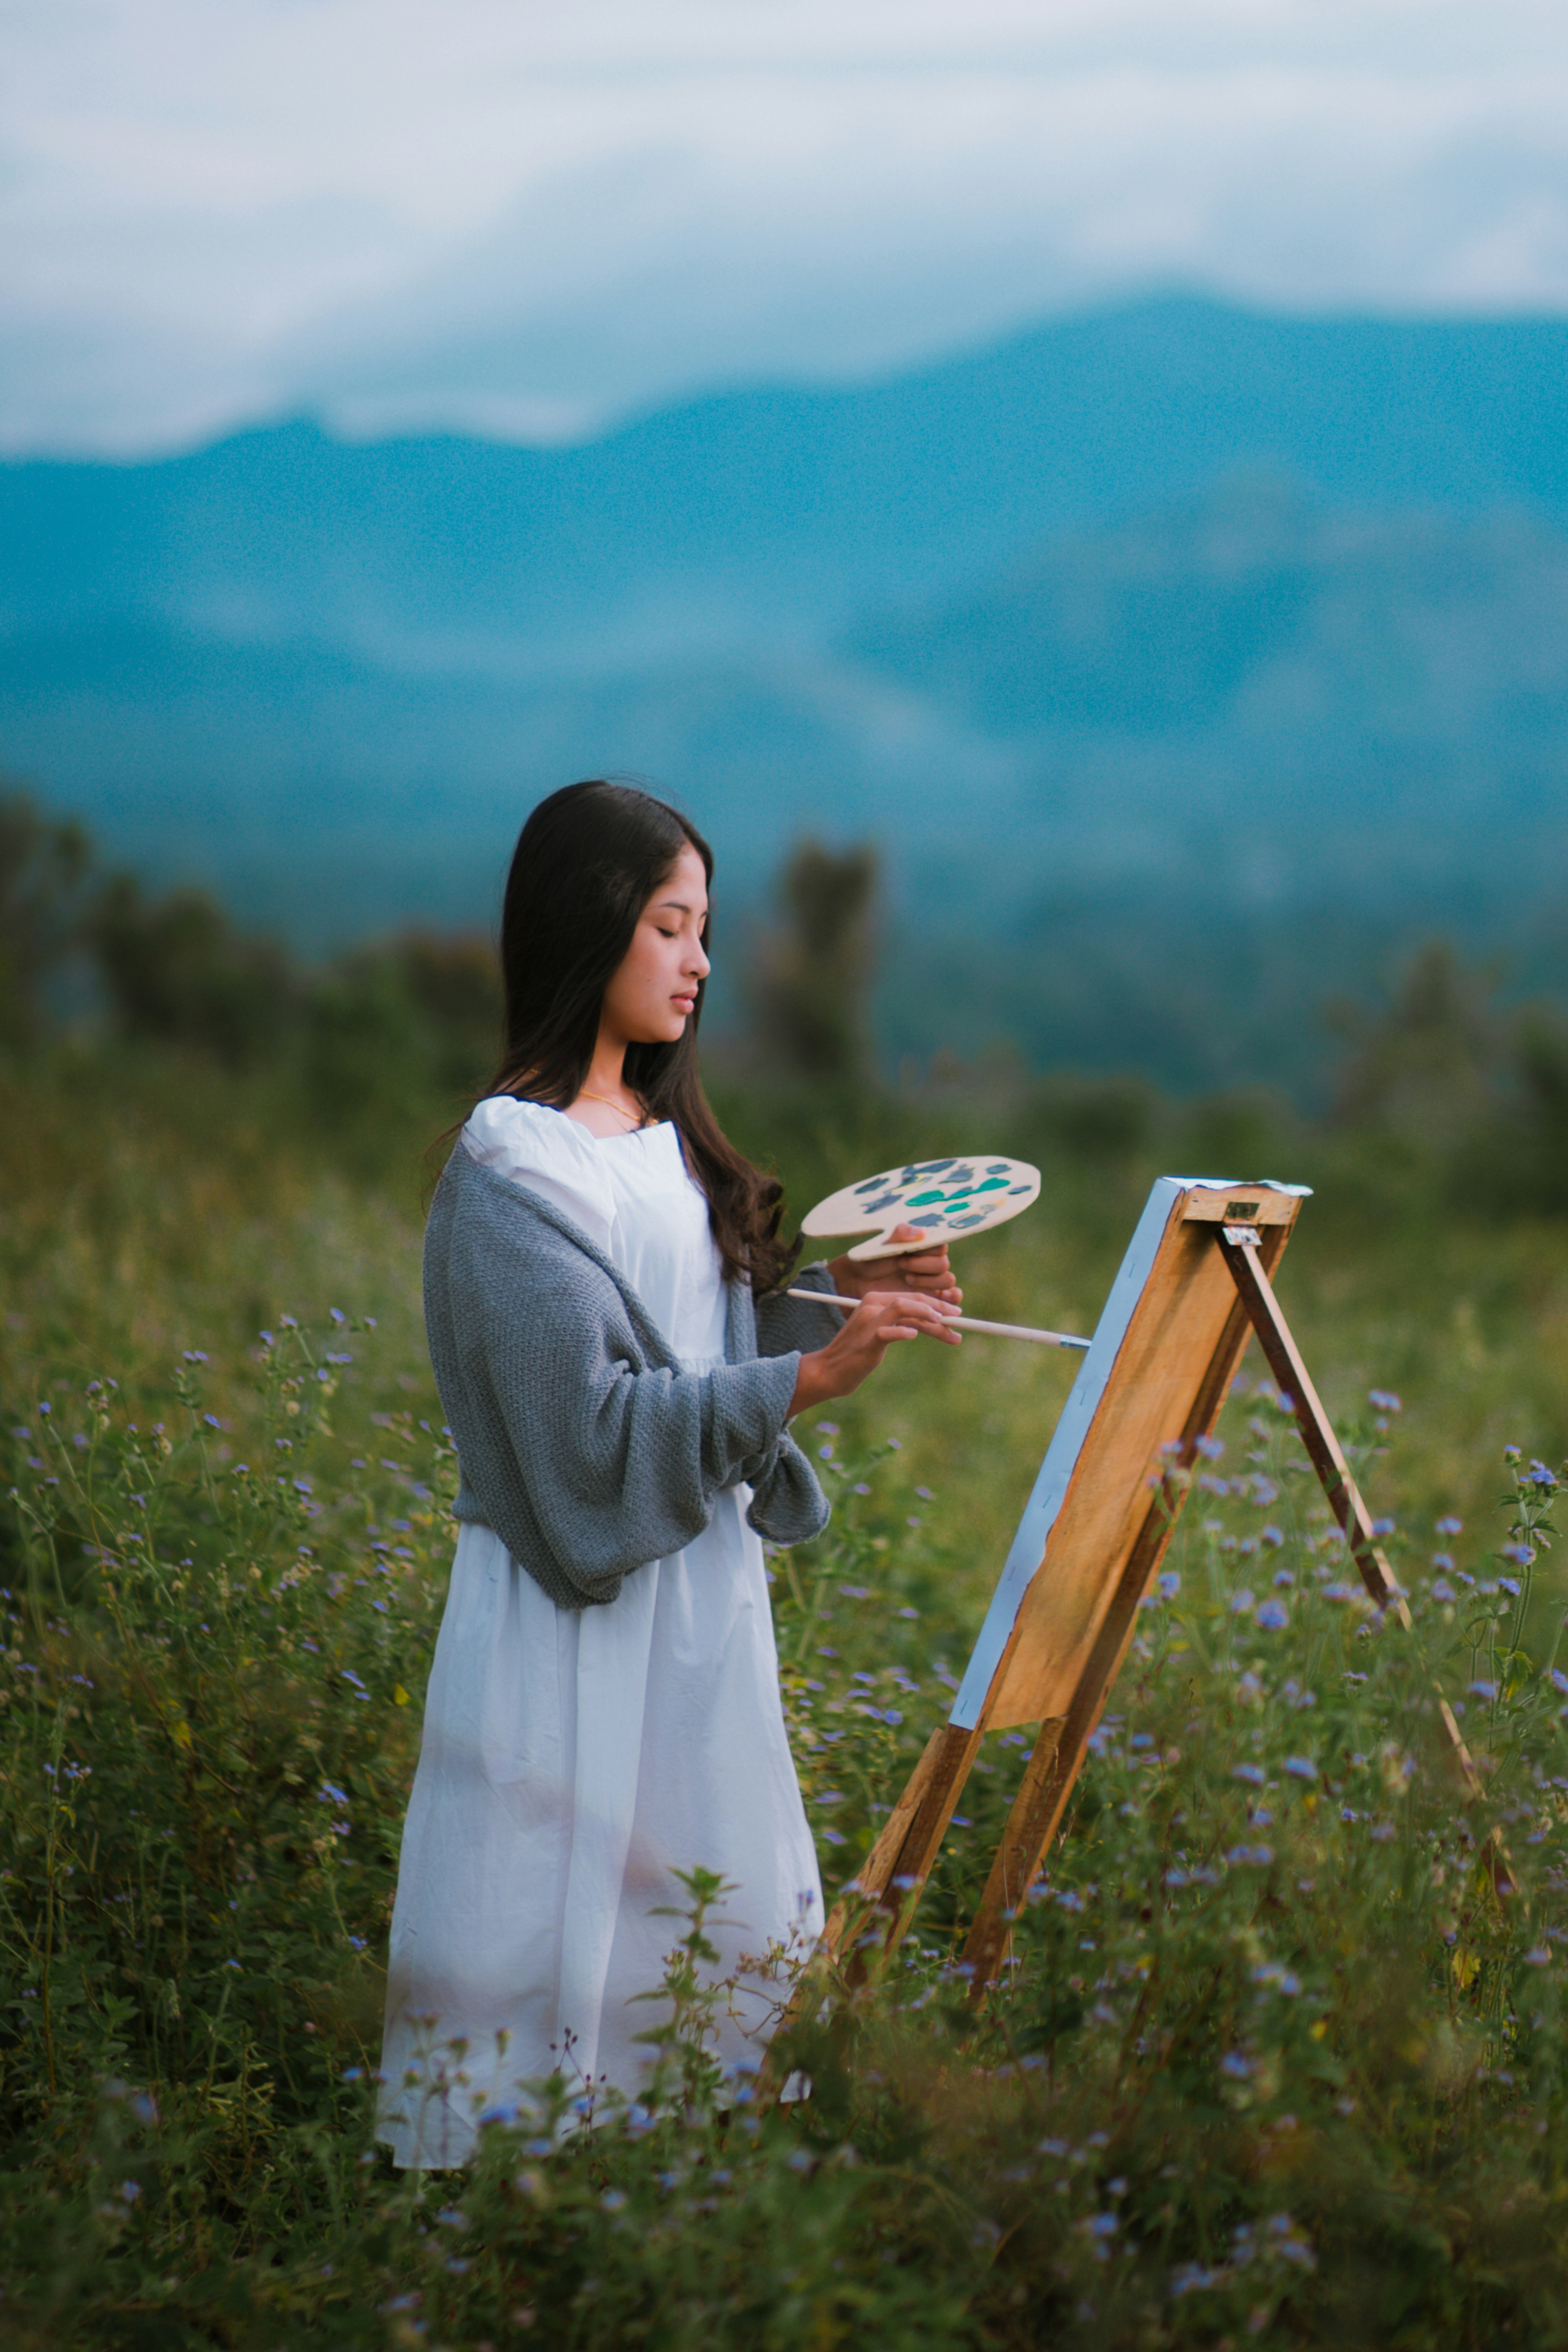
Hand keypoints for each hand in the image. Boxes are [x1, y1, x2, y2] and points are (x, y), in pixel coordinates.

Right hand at [789, 1287, 960, 1417]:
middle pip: (913, 1299)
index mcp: (876, 1300)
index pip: (912, 1295)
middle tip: (959, 1319)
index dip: (937, 1303)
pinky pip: (888, 1331)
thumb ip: (903, 1324)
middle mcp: (872, 1304)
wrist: (830, 1370)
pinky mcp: (867, 1340)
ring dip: (929, 1316)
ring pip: (904, 1308)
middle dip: (940, 1308)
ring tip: (946, 1326)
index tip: (955, 1313)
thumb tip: (935, 1323)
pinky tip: (915, 1336)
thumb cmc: (859, 1353)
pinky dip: (903, 1332)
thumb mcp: (883, 1333)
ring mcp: (869, 1320)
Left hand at [828, 1223, 961, 1310]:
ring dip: (930, 1282)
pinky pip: (951, 1298)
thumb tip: (921, 1232)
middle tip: (902, 1268)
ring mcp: (932, 1281)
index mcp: (923, 1247)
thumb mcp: (882, 1244)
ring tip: (908, 1280)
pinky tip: (936, 1298)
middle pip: (943, 1265)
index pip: (940, 1246)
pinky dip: (950, 1298)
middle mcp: (931, 1263)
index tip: (904, 1255)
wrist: (858, 1282)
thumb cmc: (870, 1259)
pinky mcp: (931, 1298)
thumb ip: (901, 1235)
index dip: (925, 1252)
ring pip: (948, 1281)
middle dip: (923, 1267)